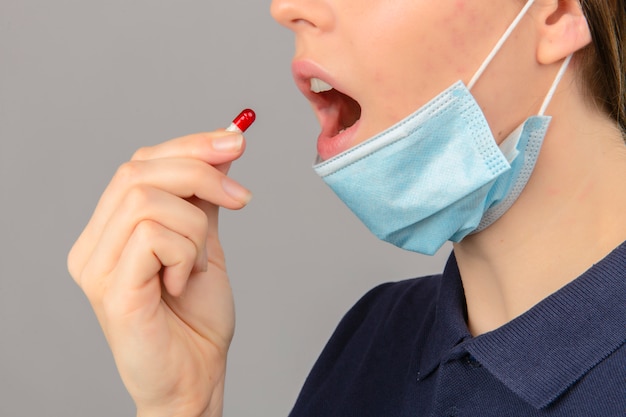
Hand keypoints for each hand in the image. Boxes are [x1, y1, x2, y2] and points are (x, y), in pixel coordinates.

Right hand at [68, 130, 250, 416]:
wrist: (195, 377)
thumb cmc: (196, 318)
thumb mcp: (204, 243)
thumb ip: (202, 199)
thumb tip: (223, 147)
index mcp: (111, 229)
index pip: (140, 163)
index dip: (190, 145)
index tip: (237, 141)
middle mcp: (93, 245)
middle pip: (138, 171)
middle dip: (201, 172)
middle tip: (241, 196)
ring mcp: (96, 268)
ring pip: (148, 201)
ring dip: (195, 227)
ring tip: (199, 264)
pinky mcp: (110, 290)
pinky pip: (153, 236)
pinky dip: (186, 253)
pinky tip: (184, 282)